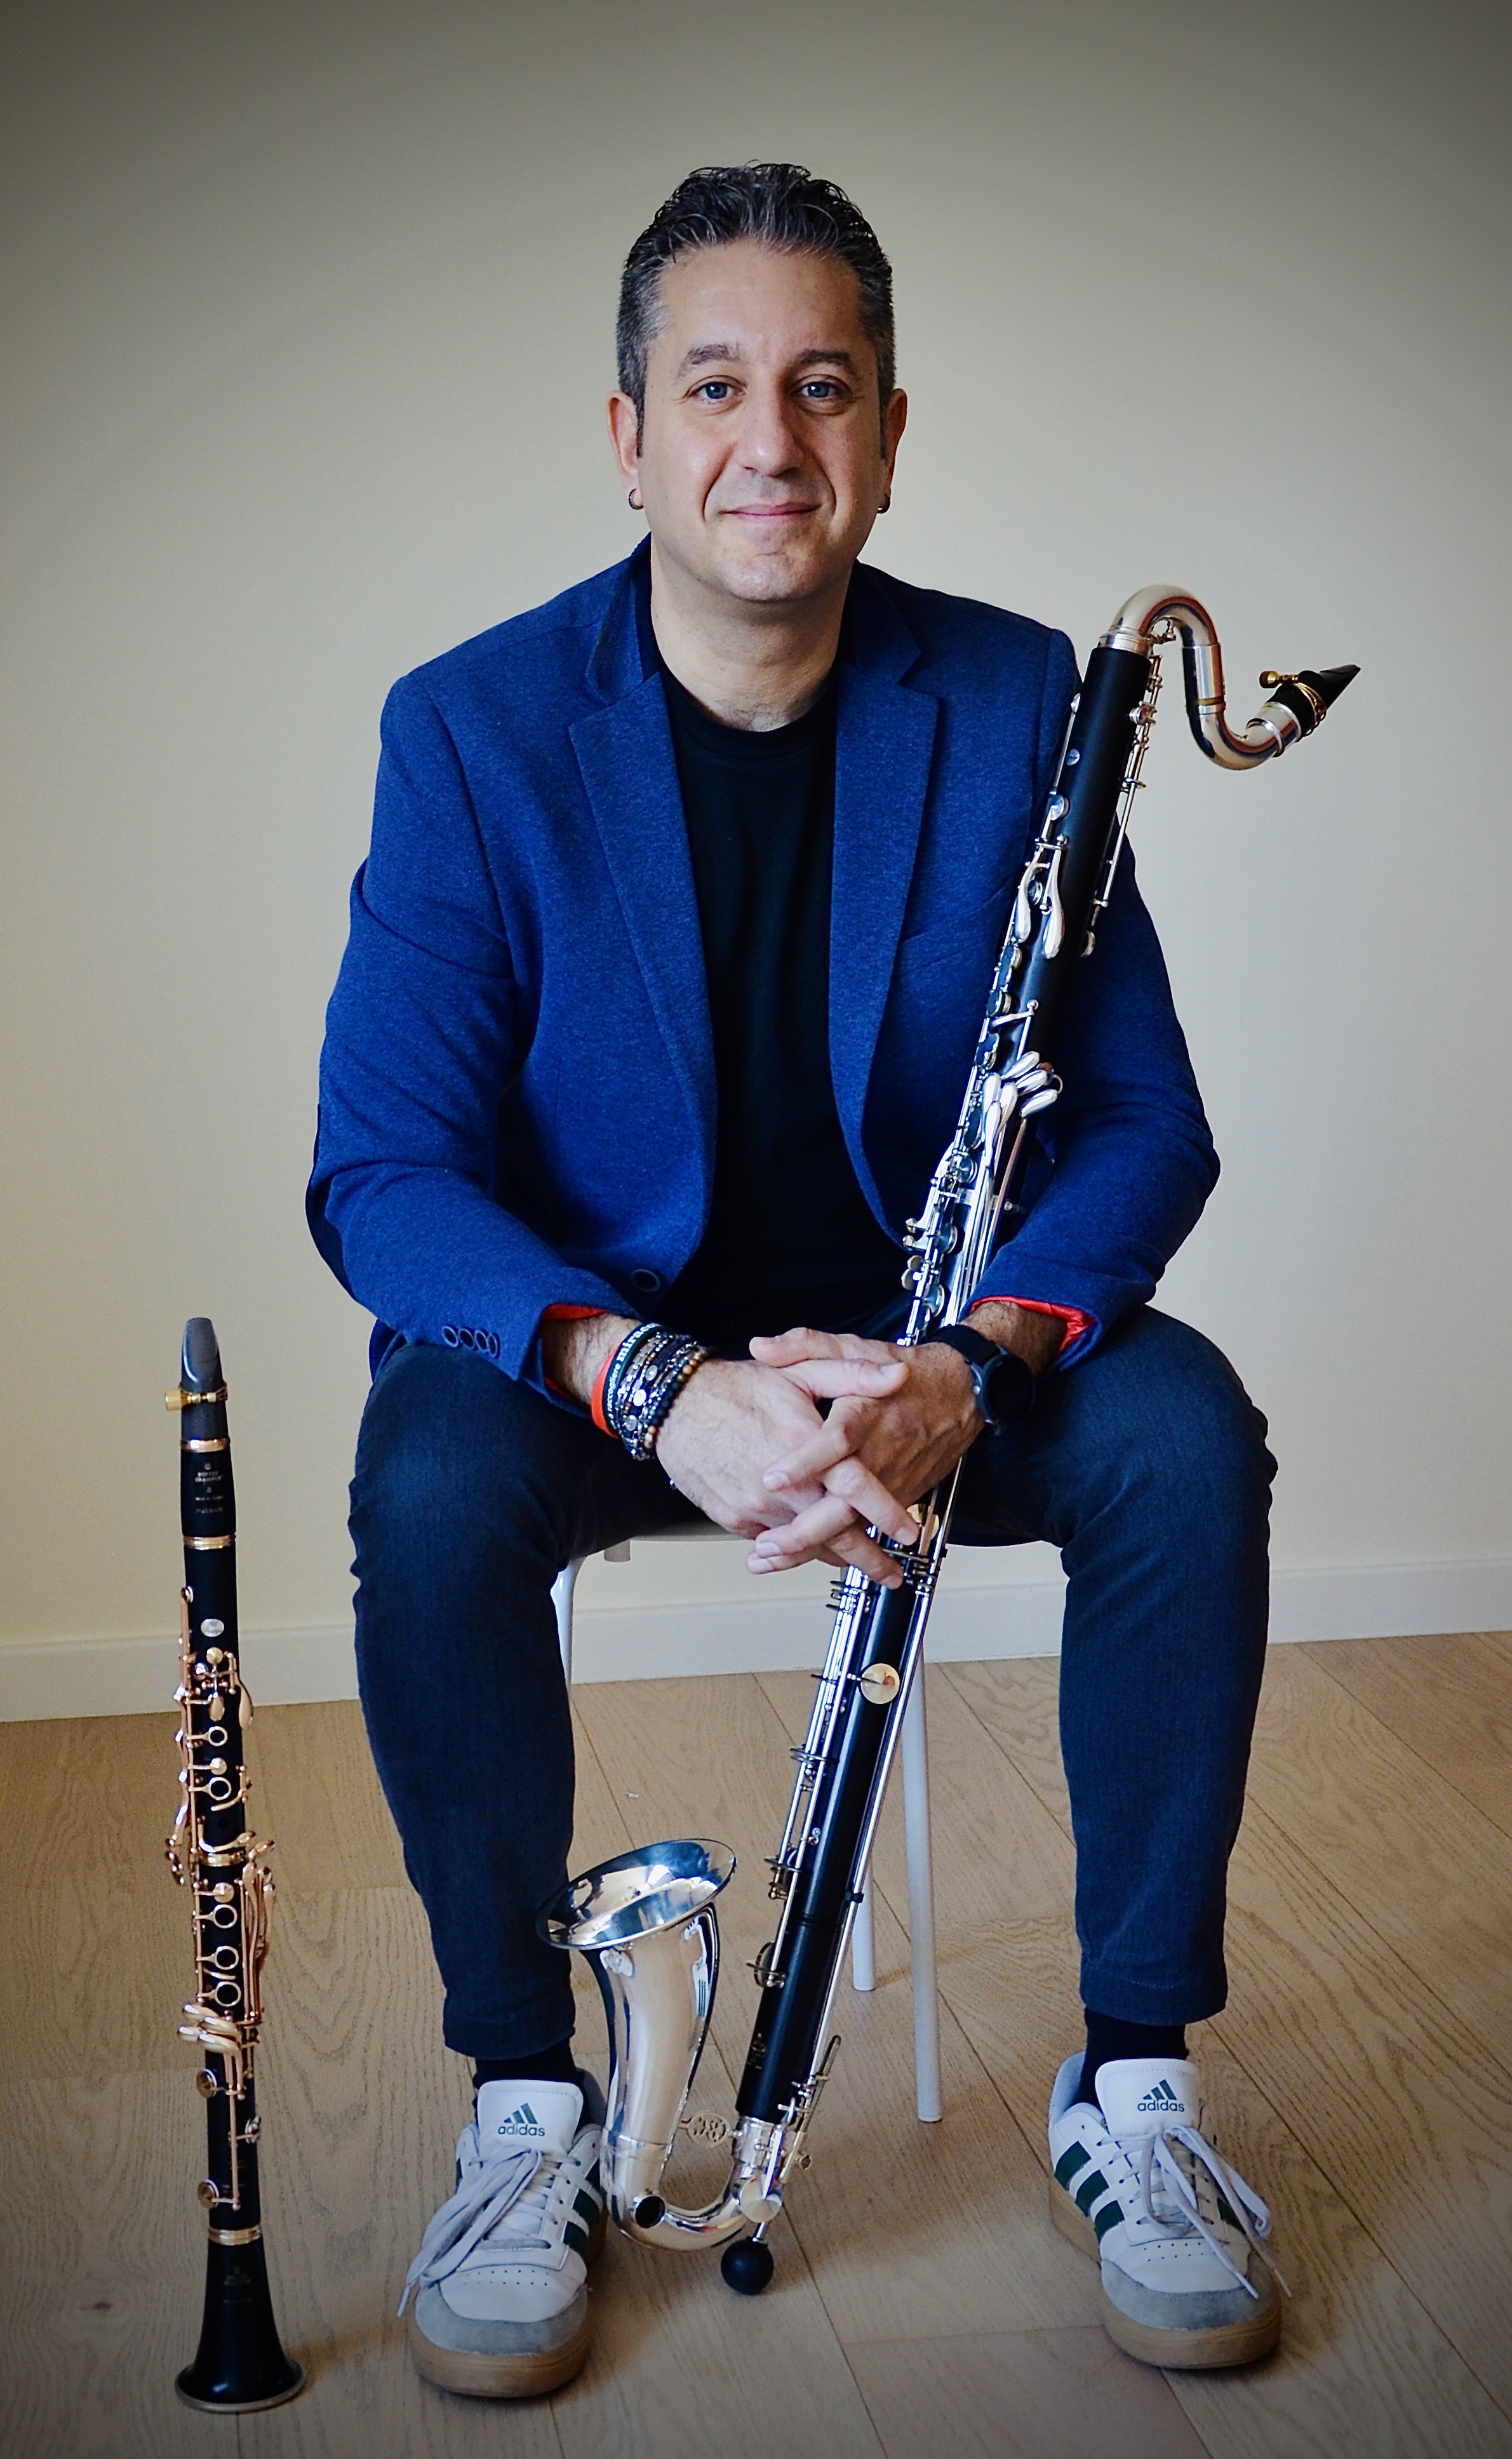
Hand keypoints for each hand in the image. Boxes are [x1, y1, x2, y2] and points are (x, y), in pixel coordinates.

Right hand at [537, 1309, 915, 1584]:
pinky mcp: (735, 1518)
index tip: (909, 1532)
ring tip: (858, 1566)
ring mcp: (756, 1507)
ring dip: (833, 1556)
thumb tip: (897, 1376)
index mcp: (803, 1446)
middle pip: (834, 1532)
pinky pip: (774, 1543)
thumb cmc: (734, 1388)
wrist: (674, 1404)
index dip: (886, 1512)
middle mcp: (781, 1485)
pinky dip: (795, 1549)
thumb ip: (853, 1375)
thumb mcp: (799, 1371)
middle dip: (868, 1559)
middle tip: (891, 1573)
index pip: (855, 1487)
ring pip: (805, 1543)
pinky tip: (810, 1549)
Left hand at [743, 1328, 982, 1576]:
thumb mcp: (854, 1347)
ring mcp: (889, 1481)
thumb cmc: (905, 1372)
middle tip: (766, 1543)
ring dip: (814, 1547)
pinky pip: (864, 1528)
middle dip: (804, 1529)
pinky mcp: (897, 1497)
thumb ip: (805, 1345)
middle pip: (843, 1501)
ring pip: (853, 1524)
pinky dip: (836, 1547)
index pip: (835, 1441)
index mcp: (864, 1414)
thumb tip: (761, 1347)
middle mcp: (878, 1454)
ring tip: (773, 1558)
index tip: (771, 1478)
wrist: (961, 1393)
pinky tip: (801, 1557)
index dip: (804, 1462)